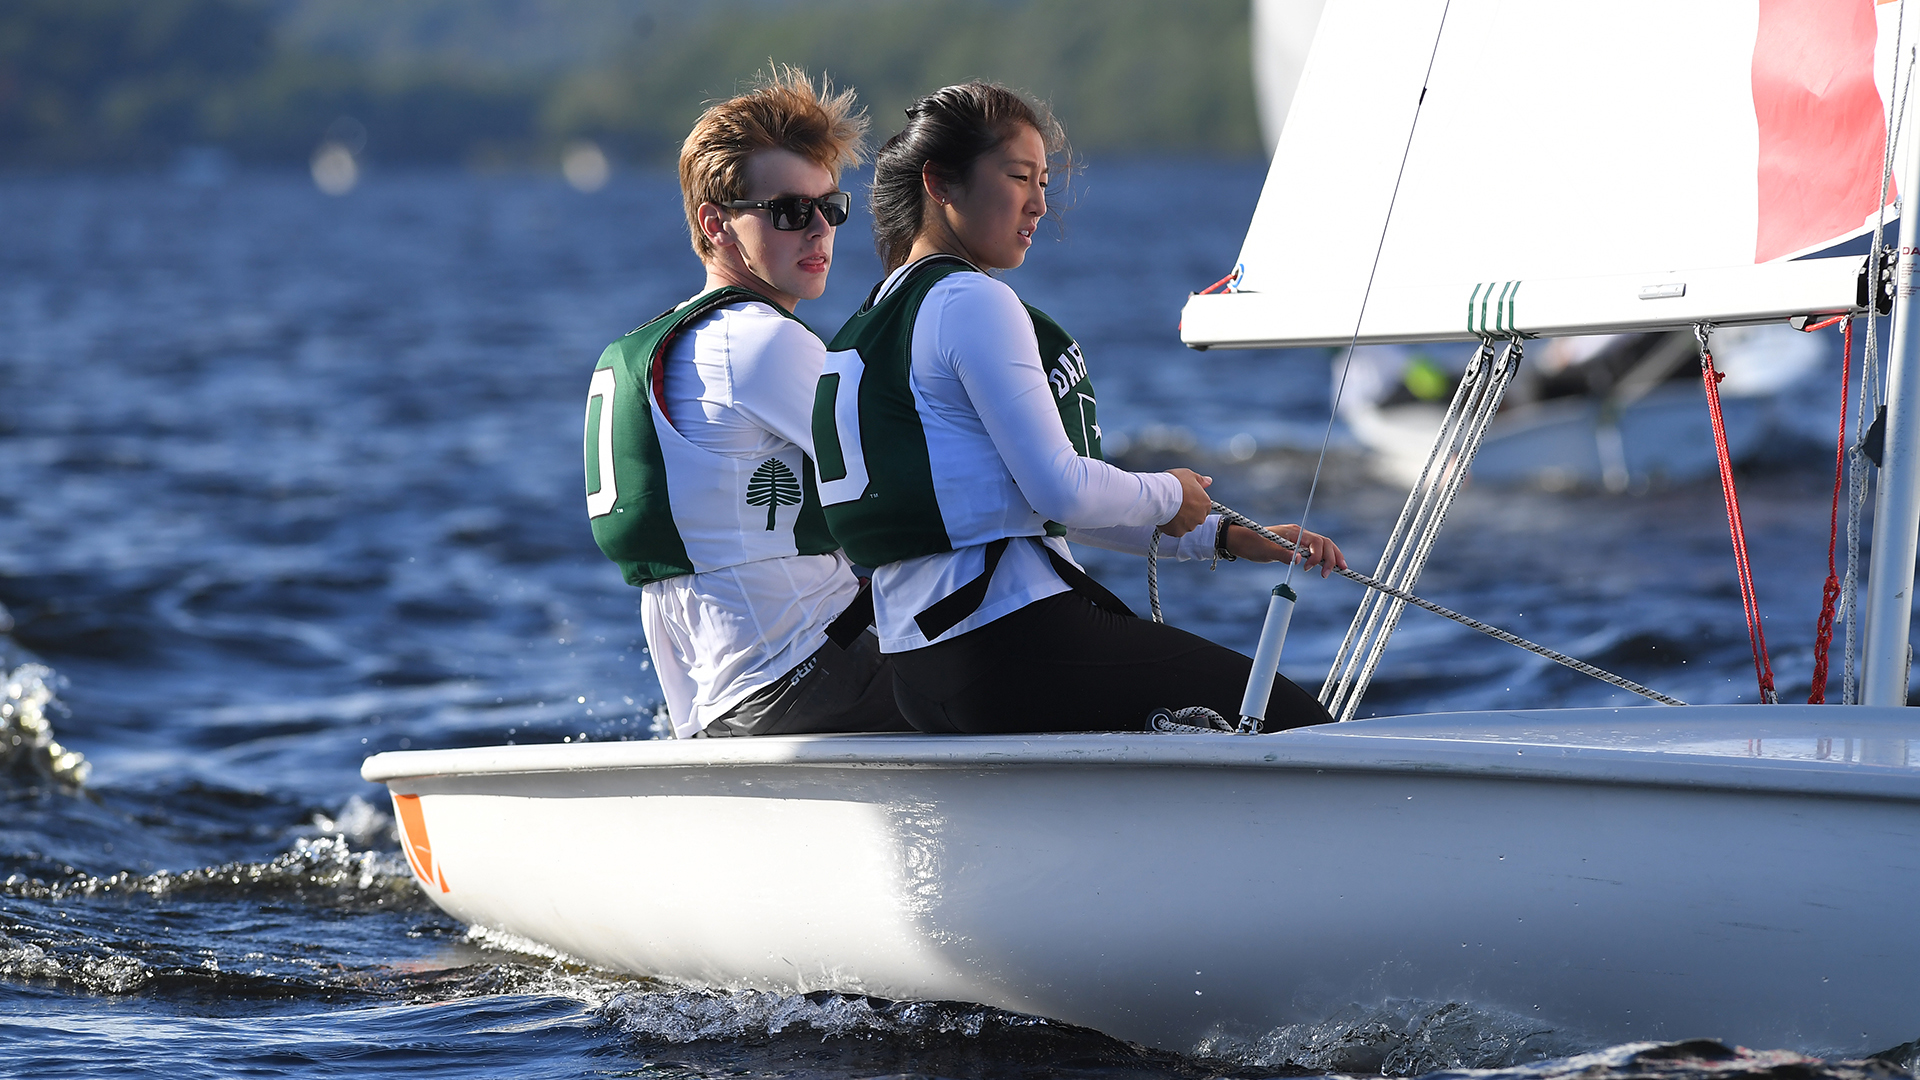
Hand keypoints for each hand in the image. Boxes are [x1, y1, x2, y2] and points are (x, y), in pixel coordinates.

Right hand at [1159, 468, 1211, 536]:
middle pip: (1196, 517)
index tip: (1187, 499)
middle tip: (1177, 504)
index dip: (1194, 502)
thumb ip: (1200, 480)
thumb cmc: (1175, 484)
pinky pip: (1175, 530)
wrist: (1160, 495)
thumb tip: (1208, 481)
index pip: (1204, 506)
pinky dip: (1171, 526)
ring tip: (1169, 509)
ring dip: (1180, 519)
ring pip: (1186, 525)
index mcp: (1205, 503)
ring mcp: (1189, 526)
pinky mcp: (1177, 532)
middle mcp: (1200, 517)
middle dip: (1188, 512)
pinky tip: (1165, 516)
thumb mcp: (1189, 475)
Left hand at [1227, 523, 1346, 576]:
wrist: (1241, 540)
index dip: (1318, 556)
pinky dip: (1324, 557)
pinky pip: (1315, 550)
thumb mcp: (1266, 551)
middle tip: (1329, 573)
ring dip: (1332, 556)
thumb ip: (1283, 554)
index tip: (1309, 569)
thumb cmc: (1252, 544)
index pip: (1316, 541)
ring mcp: (1299, 539)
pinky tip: (1329, 566)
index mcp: (1294, 532)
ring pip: (1323, 545)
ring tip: (1340, 569)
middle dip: (1332, 557)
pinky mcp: (1296, 546)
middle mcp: (1299, 533)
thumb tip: (1300, 559)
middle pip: (1324, 542)